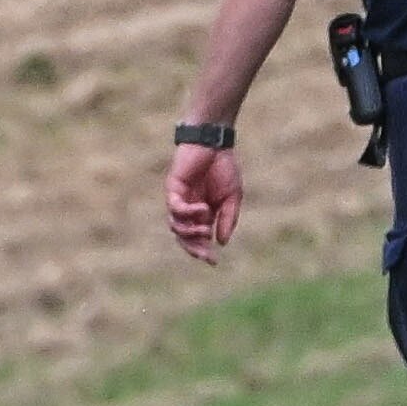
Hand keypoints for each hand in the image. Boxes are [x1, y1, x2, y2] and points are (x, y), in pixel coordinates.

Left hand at [161, 135, 244, 265]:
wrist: (215, 143)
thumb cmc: (223, 167)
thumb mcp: (232, 197)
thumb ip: (227, 219)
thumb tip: (221, 243)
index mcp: (203, 214)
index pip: (198, 239)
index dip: (204, 251)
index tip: (214, 262)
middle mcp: (188, 210)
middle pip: (184, 237)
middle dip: (194, 248)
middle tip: (206, 255)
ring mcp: (180, 199)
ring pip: (176, 226)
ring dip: (191, 232)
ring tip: (206, 228)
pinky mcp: (173, 188)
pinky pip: (175, 207)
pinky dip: (187, 212)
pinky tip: (202, 209)